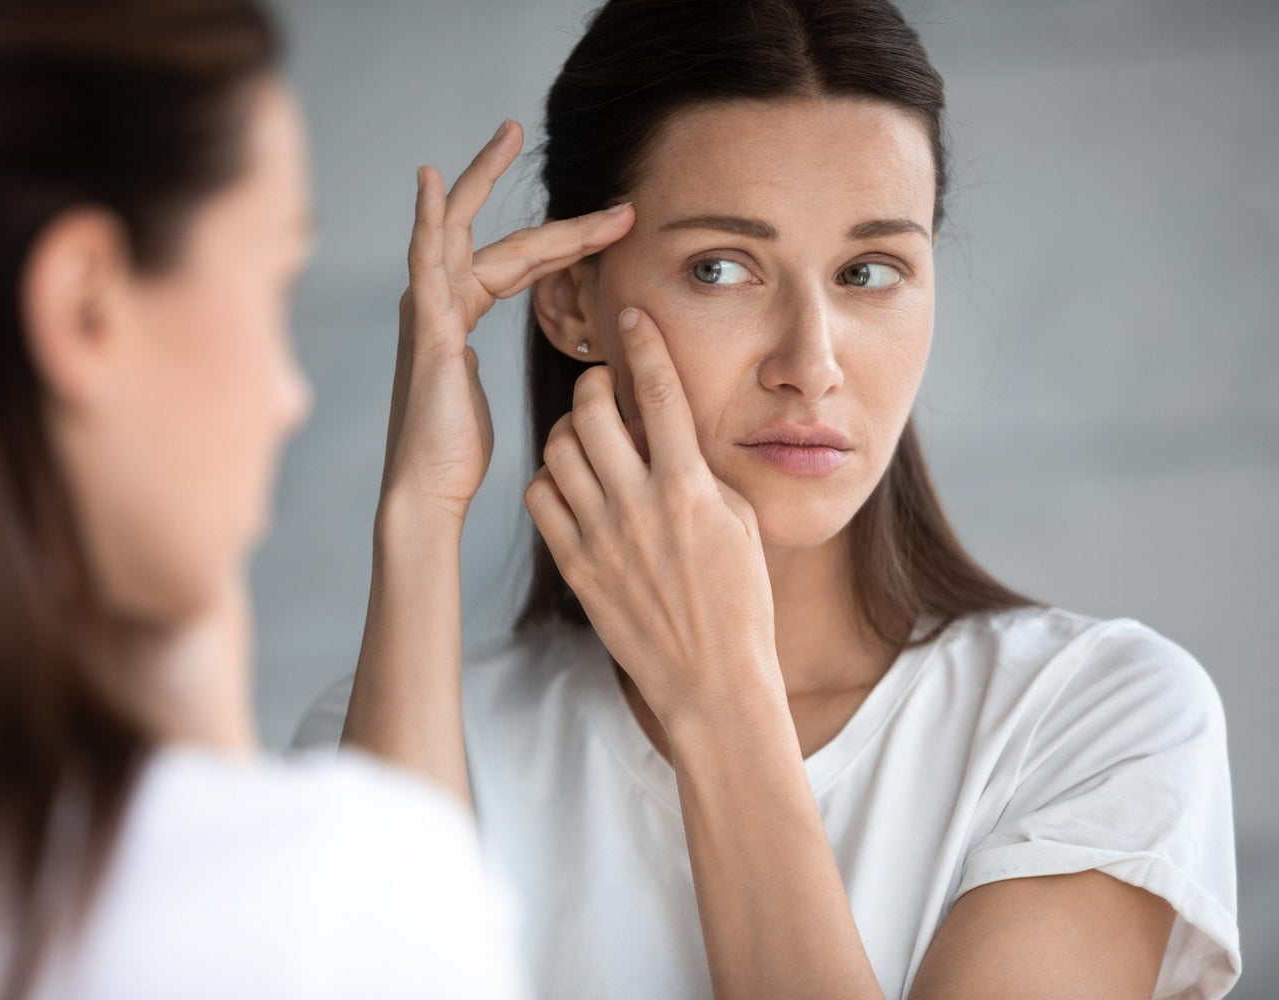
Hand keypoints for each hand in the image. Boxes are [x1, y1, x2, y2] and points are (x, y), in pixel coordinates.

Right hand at [381, 120, 634, 526]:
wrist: (429, 492)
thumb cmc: (460, 454)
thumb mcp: (500, 398)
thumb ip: (526, 370)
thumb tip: (585, 367)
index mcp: (457, 317)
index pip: (518, 261)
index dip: (568, 239)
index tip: (616, 221)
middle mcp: (437, 304)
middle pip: (489, 235)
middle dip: (523, 193)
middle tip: (533, 137)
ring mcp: (425, 312)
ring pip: (457, 231)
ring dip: (479, 179)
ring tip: (505, 133)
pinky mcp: (424, 330)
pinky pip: (424, 261)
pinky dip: (426, 218)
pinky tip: (431, 181)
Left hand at [523, 307, 779, 727]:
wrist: (711, 679)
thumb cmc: (739, 601)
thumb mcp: (739, 523)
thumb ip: (699, 471)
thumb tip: (665, 433)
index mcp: (689, 488)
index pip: (658, 392)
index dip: (643, 342)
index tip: (632, 314)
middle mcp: (639, 505)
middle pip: (590, 410)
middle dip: (593, 382)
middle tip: (603, 386)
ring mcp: (600, 536)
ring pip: (556, 448)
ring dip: (569, 429)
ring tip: (588, 438)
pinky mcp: (575, 566)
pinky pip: (538, 497)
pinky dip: (550, 478)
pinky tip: (572, 484)